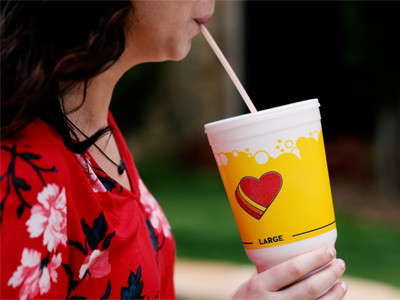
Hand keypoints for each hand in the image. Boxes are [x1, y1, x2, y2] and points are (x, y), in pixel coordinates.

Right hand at [228, 247, 346, 298]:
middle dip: (328, 274)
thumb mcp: (250, 285)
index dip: (314, 259)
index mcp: (260, 285)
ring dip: (333, 294)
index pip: (292, 269)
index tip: (328, 250)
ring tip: (342, 282)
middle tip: (339, 263)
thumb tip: (292, 259)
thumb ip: (269, 275)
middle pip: (309, 287)